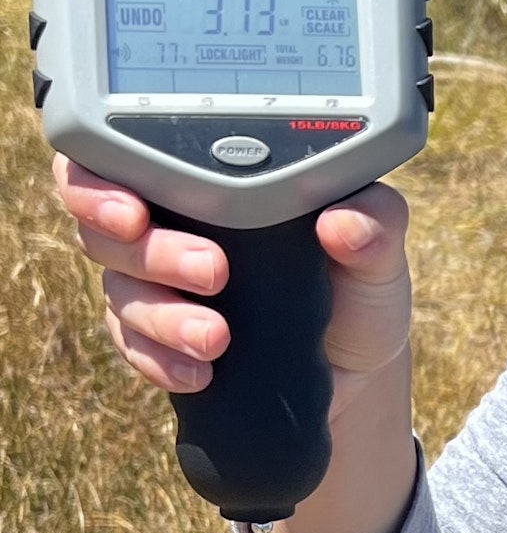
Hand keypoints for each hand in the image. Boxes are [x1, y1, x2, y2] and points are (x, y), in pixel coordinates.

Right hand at [52, 156, 414, 532]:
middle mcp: (168, 226)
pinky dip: (161, 362)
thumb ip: (375, 224)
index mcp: (206, 180)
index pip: (121, 160)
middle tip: (210, 270)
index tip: (136, 206)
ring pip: (122, 293)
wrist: (351, 369)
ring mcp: (157, 288)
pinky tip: (198, 373)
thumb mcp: (379, 250)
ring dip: (163, 315)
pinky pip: (135, 350)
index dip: (102, 179)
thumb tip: (344, 220)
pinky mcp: (159, 344)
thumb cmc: (355, 288)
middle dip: (146, 250)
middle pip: (106, 229)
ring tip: (216, 337)